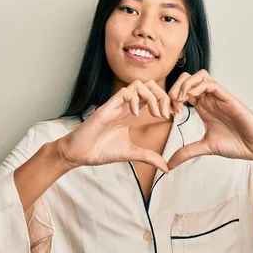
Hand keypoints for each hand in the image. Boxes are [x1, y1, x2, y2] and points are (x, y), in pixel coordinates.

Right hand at [58, 80, 172, 172]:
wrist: (80, 154)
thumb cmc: (101, 150)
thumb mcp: (131, 153)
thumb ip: (149, 157)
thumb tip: (167, 168)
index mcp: (133, 112)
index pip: (154, 96)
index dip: (167, 102)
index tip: (173, 116)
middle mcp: (126, 105)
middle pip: (149, 85)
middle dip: (163, 96)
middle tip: (166, 114)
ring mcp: (117, 104)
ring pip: (139, 84)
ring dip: (152, 96)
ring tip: (155, 114)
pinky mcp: (108, 106)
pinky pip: (125, 92)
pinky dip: (135, 100)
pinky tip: (136, 115)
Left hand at [167, 70, 252, 169]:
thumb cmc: (236, 144)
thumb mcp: (205, 148)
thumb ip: (186, 152)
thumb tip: (169, 165)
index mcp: (203, 107)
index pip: (183, 91)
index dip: (171, 98)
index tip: (167, 113)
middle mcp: (210, 99)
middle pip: (188, 78)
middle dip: (174, 87)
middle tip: (171, 105)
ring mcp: (219, 97)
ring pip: (199, 76)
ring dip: (185, 84)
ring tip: (179, 100)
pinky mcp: (228, 98)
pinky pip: (211, 83)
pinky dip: (197, 87)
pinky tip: (190, 99)